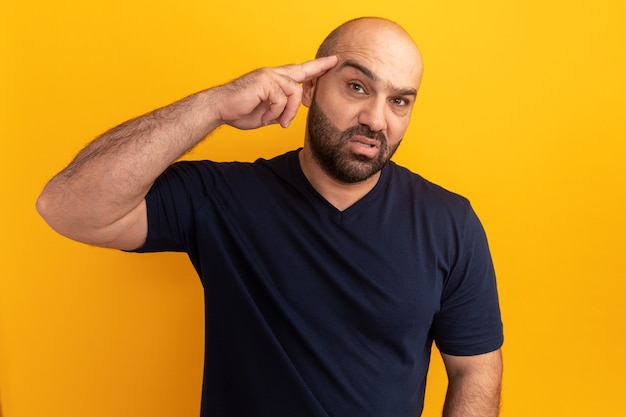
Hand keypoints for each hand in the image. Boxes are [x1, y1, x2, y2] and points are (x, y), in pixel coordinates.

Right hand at [214, 55, 337, 129]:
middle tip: (334, 61)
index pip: (298, 72)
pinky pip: (281, 99)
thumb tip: (288, 117)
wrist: (220, 109)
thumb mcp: (266, 115)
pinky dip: (276, 112)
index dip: (315, 68)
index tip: (330, 62)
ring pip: (294, 92)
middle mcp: (273, 75)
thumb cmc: (239, 111)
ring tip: (279, 122)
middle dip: (319, 67)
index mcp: (274, 81)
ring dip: (289, 111)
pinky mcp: (265, 81)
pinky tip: (267, 117)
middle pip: (302, 73)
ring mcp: (269, 76)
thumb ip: (279, 112)